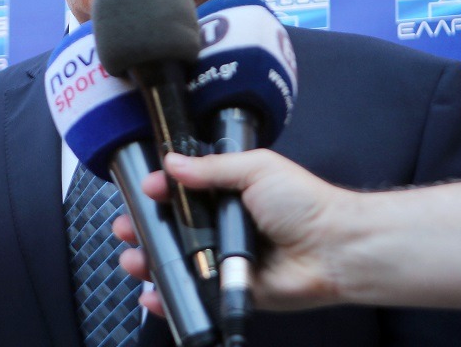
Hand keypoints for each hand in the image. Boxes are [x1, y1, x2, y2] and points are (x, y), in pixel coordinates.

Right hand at [112, 149, 356, 313]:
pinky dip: (173, 296)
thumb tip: (172, 164)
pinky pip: (197, 294)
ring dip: (152, 261)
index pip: (185, 192)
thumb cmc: (305, 203)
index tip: (142, 191)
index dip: (160, 192)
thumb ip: (211, 168)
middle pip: (175, 229)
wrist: (334, 247)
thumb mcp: (255, 169)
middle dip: (146, 229)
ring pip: (180, 263)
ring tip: (134, 260)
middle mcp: (225, 226)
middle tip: (127, 228)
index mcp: (231, 194)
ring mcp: (226, 259)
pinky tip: (154, 293)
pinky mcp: (231, 289)